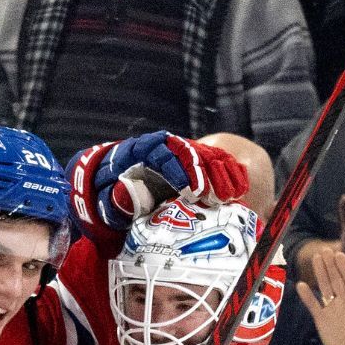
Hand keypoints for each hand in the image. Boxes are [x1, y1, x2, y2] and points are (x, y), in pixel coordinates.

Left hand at [66, 132, 248, 243]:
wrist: (111, 183)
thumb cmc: (108, 193)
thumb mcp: (106, 198)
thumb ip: (115, 198)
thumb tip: (125, 193)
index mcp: (139, 150)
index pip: (160, 153)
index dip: (177, 170)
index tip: (189, 190)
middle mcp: (162, 146)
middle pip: (187, 152)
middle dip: (202, 173)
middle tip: (214, 196)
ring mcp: (179, 152)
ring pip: (204, 155)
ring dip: (219, 174)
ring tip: (230, 196)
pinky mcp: (191, 162)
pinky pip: (213, 161)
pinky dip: (226, 172)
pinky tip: (238, 188)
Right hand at [297, 248, 344, 344]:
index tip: (339, 255)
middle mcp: (344, 301)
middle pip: (336, 280)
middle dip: (331, 265)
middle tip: (325, 251)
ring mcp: (332, 308)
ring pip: (325, 288)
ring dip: (320, 274)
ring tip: (316, 259)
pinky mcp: (322, 318)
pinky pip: (313, 305)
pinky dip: (307, 296)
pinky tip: (301, 285)